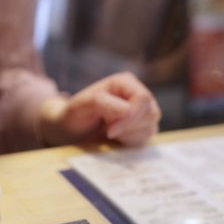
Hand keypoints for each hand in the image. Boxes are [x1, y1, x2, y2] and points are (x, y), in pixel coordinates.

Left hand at [39, 72, 160, 146]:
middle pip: (150, 113)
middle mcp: (137, 94)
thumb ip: (103, 103)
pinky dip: (131, 141)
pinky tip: (117, 138)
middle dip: (128, 128)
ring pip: (150, 126)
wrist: (72, 128)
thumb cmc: (75, 113)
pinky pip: (147, 137)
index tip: (110, 131)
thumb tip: (128, 111)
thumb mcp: (82, 105)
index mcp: (125, 82)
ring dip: (128, 135)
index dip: (131, 117)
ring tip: (109, 132)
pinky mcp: (143, 126)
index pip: (143, 98)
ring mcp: (143, 111)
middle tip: (107, 132)